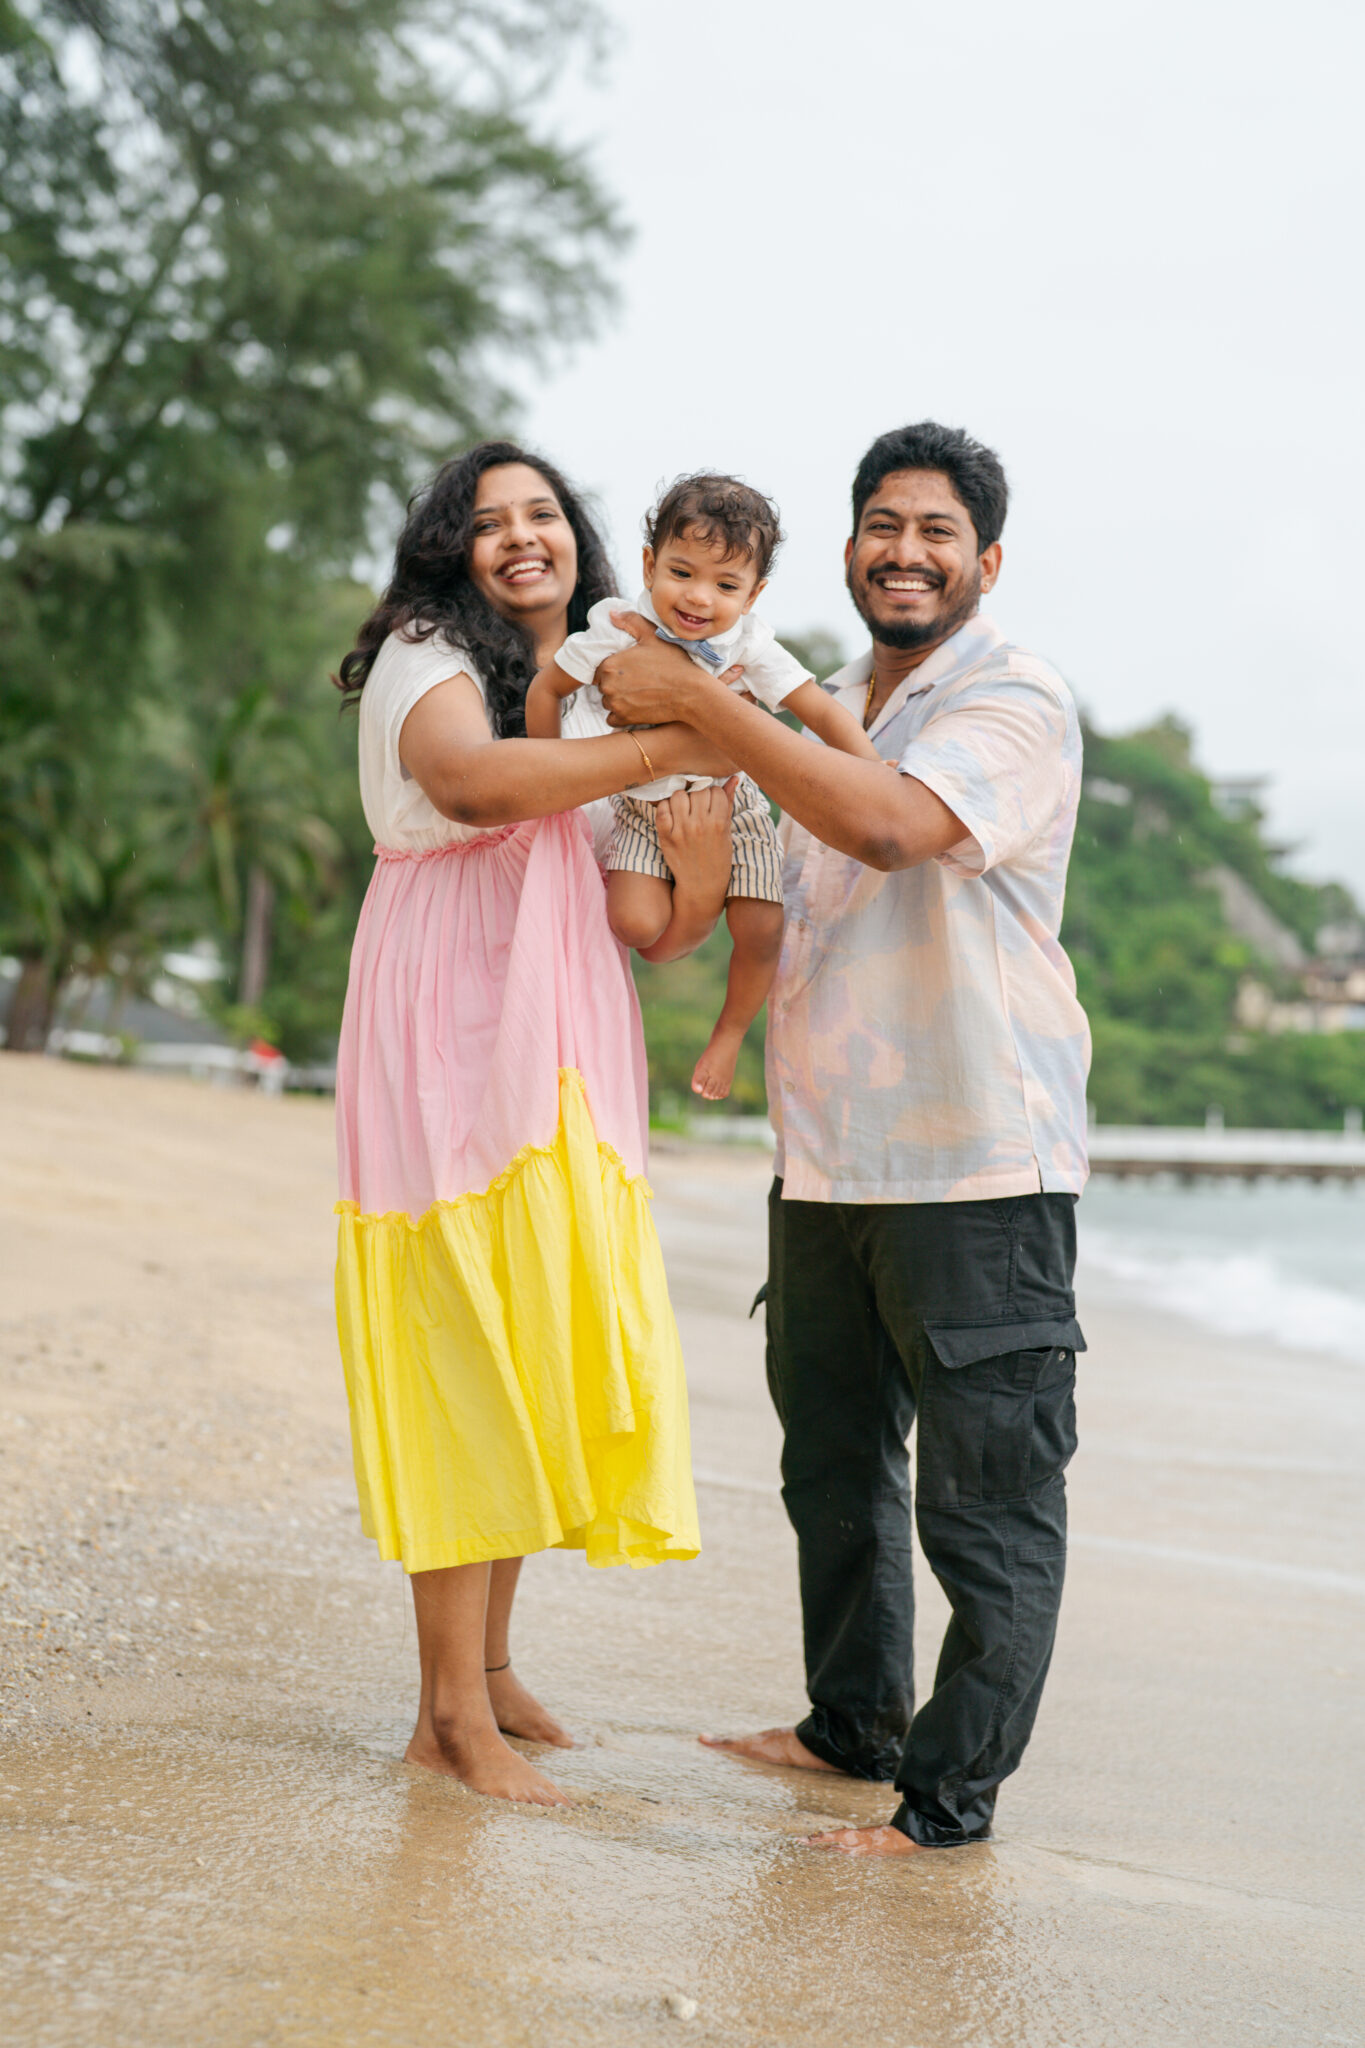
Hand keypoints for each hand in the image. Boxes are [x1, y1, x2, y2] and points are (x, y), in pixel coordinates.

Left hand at [598, 612, 744, 729]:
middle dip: (616, 682)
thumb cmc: (673, 663)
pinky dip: (621, 714)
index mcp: (611, 664)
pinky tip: (637, 706)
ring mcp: (616, 704)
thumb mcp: (652, 636)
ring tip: (638, 693)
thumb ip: (630, 622)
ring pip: (607, 701)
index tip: (630, 668)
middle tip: (637, 680)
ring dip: (618, 698)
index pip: (601, 667)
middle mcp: (608, 686)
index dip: (615, 667)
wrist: (690, 693)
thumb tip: (612, 614)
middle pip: (603, 684)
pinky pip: (612, 718)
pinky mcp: (624, 719)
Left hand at [654, 782, 737, 904]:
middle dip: (699, 797)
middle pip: (698, 791)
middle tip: (699, 809)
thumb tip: (733, 778)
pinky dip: (666, 808)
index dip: (714, 795)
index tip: (713, 805)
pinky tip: (673, 816)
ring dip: (683, 800)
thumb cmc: (718, 858)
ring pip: (679, 795)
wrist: (701, 885)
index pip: (716, 791)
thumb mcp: (727, 832)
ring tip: (686, 811)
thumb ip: (728, 803)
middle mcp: (699, 825)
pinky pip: (662, 808)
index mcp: (718, 823)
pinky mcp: (666, 836)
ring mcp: (681, 830)